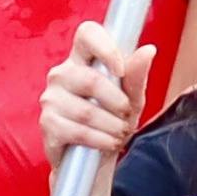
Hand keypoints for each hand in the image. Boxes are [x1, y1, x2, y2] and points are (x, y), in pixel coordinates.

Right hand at [34, 17, 147, 164]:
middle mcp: (61, 74)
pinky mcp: (47, 124)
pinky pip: (79, 131)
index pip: (87, 34)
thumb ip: (136, 76)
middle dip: (118, 103)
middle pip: (91, 80)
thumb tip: (148, 50)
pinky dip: (101, 140)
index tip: (121, 70)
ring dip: (112, 126)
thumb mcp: (131, 99)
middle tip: (127, 116)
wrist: (93, 161)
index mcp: (81, 59)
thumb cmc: (112, 121)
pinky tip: (108, 143)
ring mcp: (51, 99)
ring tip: (120, 133)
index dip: (105, 48)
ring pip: (87, 110)